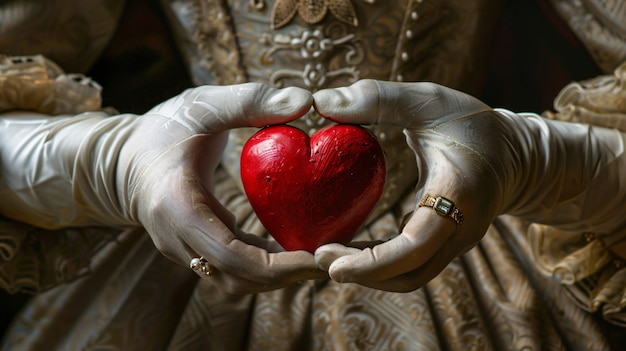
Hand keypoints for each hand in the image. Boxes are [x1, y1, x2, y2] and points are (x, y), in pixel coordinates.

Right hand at [121, 83, 328, 292]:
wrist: (122, 157)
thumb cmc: (162, 127)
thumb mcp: (202, 104)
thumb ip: (249, 101)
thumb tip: (305, 101)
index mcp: (177, 208)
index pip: (229, 255)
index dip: (277, 264)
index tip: (318, 256)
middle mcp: (178, 240)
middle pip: (238, 278)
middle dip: (287, 275)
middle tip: (332, 258)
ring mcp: (185, 251)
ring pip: (237, 280)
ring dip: (278, 275)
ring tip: (321, 255)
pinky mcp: (197, 250)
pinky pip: (234, 268)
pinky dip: (266, 264)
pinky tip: (295, 247)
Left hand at [312, 80, 513, 291]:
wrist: (515, 153)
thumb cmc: (471, 122)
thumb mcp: (427, 100)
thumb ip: (377, 97)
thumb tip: (322, 100)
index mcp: (459, 193)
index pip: (416, 245)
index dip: (373, 262)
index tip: (331, 263)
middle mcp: (462, 227)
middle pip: (410, 274)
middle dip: (363, 274)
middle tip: (317, 257)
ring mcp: (456, 241)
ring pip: (410, 276)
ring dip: (368, 273)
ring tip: (326, 255)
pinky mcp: (446, 243)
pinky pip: (411, 264)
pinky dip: (379, 263)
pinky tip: (349, 248)